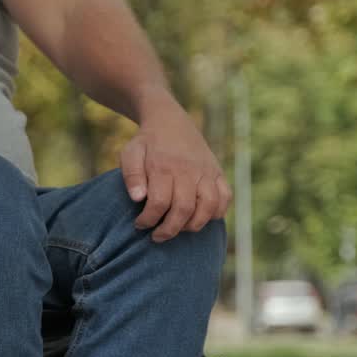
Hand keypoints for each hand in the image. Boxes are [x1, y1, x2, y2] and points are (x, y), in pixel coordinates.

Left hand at [120, 101, 230, 242]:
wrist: (170, 120)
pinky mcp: (217, 171)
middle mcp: (188, 170)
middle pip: (184, 209)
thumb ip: (131, 175)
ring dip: (194, 225)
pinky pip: (225, 197)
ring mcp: (206, 171)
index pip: (159, 203)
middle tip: (157, 236)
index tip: (139, 225)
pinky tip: (201, 218)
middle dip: (169, 229)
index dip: (149, 220)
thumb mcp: (130, 153)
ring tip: (179, 229)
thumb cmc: (146, 143)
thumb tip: (138, 199)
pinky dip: (217, 212)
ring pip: (209, 206)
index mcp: (164, 166)